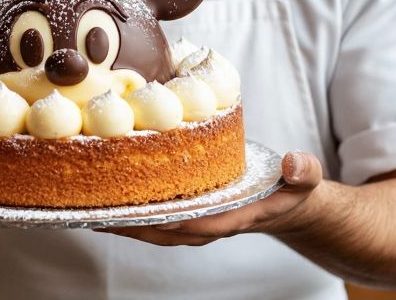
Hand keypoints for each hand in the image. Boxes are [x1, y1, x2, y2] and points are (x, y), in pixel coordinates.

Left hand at [100, 151, 323, 246]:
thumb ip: (304, 172)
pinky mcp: (189, 213)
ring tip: (90, 210)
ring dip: (125, 221)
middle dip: (134, 225)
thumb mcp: (305, 178)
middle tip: (98, 214)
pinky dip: (132, 212)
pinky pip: (156, 217)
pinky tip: (107, 200)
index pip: (203, 223)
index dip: (175, 220)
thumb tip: (294, 164)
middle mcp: (211, 224)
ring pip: (156, 228)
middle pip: (167, 231)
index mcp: (237, 217)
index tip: (147, 214)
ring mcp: (198, 222)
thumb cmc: (294, 189)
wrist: (288, 202)